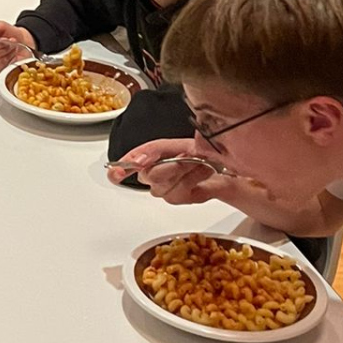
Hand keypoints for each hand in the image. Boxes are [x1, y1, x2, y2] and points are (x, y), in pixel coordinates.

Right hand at [0, 21, 34, 74]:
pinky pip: (2, 68)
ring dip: (7, 54)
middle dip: (3, 48)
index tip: (4, 38)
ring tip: (11, 49)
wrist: (23, 42)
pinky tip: (12, 56)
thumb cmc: (10, 34)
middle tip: (9, 43)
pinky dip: (10, 61)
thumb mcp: (2, 26)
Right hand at [106, 138, 228, 203]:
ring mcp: (162, 188)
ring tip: (199, 162)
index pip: (125, 164)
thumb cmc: (202, 152)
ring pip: (164, 185)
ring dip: (186, 171)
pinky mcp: (175, 199)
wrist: (224, 165)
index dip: (120, 168)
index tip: (117, 173)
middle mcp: (151, 173)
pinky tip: (201, 174)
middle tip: (189, 156)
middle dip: (172, 165)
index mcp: (147, 156)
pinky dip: (193, 180)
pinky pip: (177, 193)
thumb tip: (139, 159)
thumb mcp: (179, 143)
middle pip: (149, 175)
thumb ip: (156, 150)